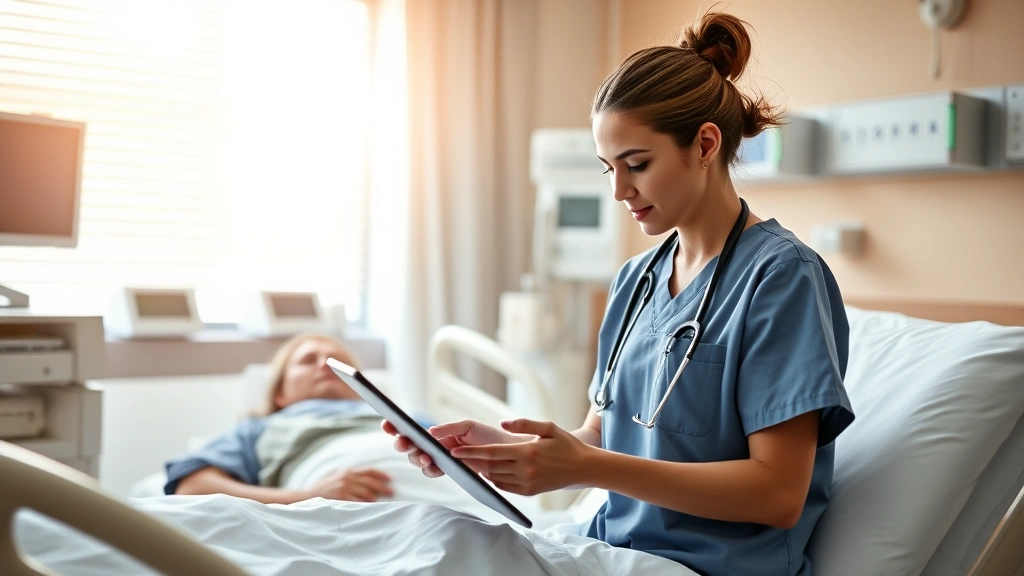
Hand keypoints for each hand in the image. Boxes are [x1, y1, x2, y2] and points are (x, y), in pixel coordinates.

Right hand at [305, 468, 392, 501]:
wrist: (306, 497)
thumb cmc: (323, 489)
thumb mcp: (336, 478)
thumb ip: (350, 477)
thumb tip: (367, 481)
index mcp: (347, 471)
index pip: (368, 470)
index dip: (380, 474)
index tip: (390, 478)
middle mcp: (347, 477)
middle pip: (370, 481)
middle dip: (383, 486)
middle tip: (391, 492)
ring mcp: (344, 487)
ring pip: (366, 491)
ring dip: (376, 496)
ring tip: (383, 500)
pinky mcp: (341, 497)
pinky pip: (358, 501)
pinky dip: (366, 504)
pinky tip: (371, 506)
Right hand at [381, 419, 518, 477]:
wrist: (504, 455)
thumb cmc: (487, 437)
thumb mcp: (469, 427)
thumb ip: (450, 428)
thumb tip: (430, 432)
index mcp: (437, 433)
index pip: (413, 430)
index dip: (397, 427)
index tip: (386, 423)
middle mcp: (435, 445)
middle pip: (410, 446)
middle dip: (402, 444)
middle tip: (403, 442)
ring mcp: (440, 459)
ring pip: (418, 460)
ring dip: (416, 457)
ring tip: (424, 455)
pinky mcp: (448, 471)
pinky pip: (432, 472)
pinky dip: (429, 468)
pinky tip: (432, 463)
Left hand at [449, 419, 592, 495]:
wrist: (584, 468)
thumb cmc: (566, 444)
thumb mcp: (548, 427)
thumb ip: (524, 423)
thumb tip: (502, 423)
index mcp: (527, 452)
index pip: (491, 454)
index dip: (470, 453)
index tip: (454, 451)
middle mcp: (525, 470)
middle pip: (488, 466)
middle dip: (469, 462)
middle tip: (452, 456)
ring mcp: (526, 483)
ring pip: (494, 477)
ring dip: (479, 470)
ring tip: (465, 462)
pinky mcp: (528, 492)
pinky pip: (503, 486)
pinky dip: (492, 479)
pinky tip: (486, 471)